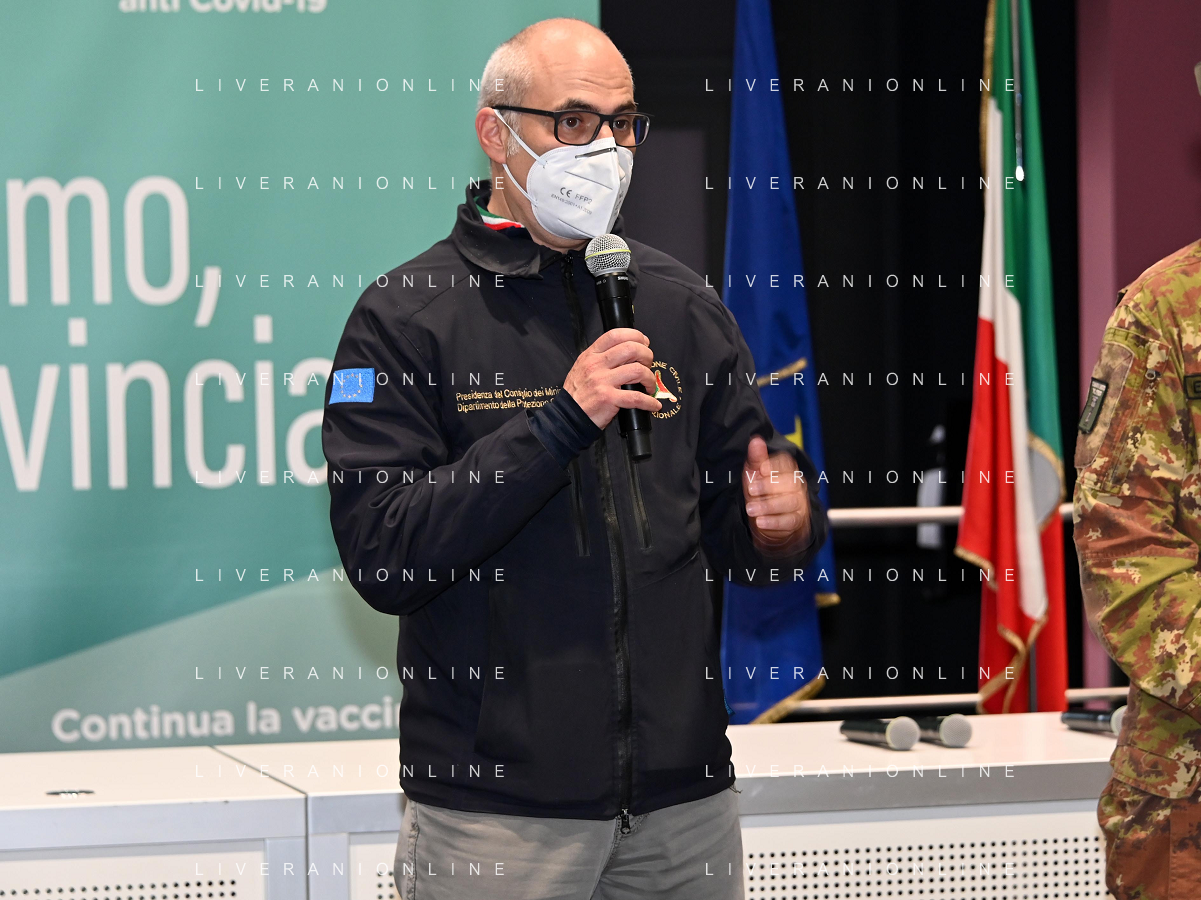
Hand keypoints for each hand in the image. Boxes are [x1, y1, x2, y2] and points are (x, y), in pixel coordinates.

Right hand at [563, 328, 661, 428]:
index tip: (644, 343)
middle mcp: (596, 365)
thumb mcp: (582, 368)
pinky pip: (637, 398)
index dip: (635, 335)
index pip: (615, 335)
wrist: (568, 417)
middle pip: (631, 349)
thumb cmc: (577, 395)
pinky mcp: (608, 399)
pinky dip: (650, 402)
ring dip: (650, 378)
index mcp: (591, 355)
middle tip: (648, 364)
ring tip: (649, 385)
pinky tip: (653, 405)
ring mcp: (602, 381)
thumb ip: (600, 358)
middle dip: (647, 355)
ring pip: (637, 370)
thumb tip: (626, 352)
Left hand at [742, 435, 811, 555]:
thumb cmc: (760, 494)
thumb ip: (756, 459)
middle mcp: (797, 485)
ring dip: (768, 506)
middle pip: (790, 482)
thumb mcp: (754, 475)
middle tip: (751, 490)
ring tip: (751, 509)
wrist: (766, 523)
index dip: (774, 465)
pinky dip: (774, 522)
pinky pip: (789, 521)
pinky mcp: (798, 521)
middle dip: (769, 486)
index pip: (786, 463)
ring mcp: (800, 503)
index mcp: (787, 470)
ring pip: (790, 502)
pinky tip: (760, 522)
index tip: (761, 469)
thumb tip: (756, 440)